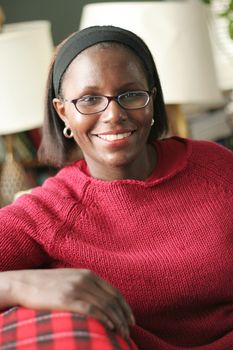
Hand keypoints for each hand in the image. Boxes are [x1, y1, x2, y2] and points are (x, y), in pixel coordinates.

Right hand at [4, 268, 134, 337]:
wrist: (25, 283)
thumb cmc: (48, 284)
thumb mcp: (71, 278)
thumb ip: (87, 285)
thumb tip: (102, 300)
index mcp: (88, 274)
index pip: (114, 291)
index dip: (125, 307)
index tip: (131, 319)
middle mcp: (85, 279)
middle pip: (112, 300)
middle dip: (123, 316)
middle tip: (128, 330)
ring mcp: (76, 288)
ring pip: (104, 306)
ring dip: (116, 321)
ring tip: (121, 333)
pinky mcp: (66, 299)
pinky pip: (91, 310)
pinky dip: (103, 319)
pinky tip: (109, 327)